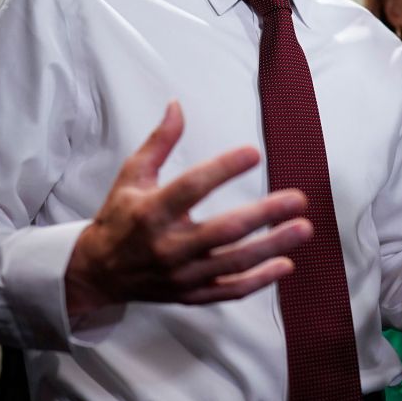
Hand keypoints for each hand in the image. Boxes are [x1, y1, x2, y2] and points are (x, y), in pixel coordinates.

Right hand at [64, 102, 312, 316]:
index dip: (223, 169)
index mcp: (151, 211)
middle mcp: (167, 246)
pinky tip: (286, 264)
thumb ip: (159, 142)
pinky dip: (259, 280)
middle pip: (223, 230)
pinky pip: (229, 291)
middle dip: (264, 214)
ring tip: (303, 228)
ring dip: (272, 246)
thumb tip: (177, 105)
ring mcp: (181, 275)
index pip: (192, 187)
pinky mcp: (189, 295)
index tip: (254, 153)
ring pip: (233, 262)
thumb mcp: (132, 176)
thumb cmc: (119, 217)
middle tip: (298, 199)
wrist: (97, 272)